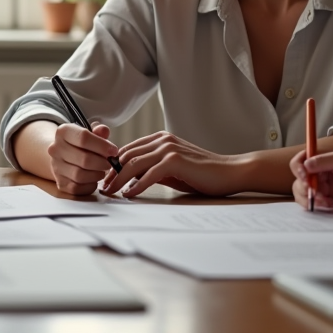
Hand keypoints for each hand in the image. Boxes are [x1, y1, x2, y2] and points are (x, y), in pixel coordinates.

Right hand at [46, 123, 119, 194]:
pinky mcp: (60, 183)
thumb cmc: (80, 144)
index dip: (102, 146)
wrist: (63, 156)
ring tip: (102, 171)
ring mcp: (56, 167)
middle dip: (102, 163)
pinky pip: (78, 188)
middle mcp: (55, 149)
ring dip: (96, 174)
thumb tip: (104, 131)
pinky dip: (90, 185)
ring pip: (80, 175)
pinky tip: (93, 179)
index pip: (83, 137)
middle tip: (110, 163)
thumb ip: (98, 132)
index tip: (113, 151)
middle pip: (84, 159)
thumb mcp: (90, 133)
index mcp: (63, 132)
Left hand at [100, 131, 234, 197]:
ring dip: (119, 179)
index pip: (129, 149)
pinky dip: (137, 185)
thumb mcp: (173, 170)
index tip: (106, 179)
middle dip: (112, 172)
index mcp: (160, 139)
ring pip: (134, 163)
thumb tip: (131, 178)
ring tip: (110, 191)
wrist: (229, 172)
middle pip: (127, 155)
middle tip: (103, 187)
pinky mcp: (175, 161)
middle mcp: (162, 140)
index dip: (114, 164)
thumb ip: (153, 169)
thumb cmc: (202, 173)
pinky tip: (129, 193)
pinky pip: (149, 174)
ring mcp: (168, 149)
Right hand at [290, 150, 332, 208]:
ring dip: (311, 199)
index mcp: (318, 160)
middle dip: (305, 188)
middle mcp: (317, 172)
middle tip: (316, 194)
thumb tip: (305, 166)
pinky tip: (331, 203)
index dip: (298, 170)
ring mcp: (321, 186)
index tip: (305, 178)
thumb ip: (323, 161)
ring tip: (325, 201)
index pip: (298, 163)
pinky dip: (318, 205)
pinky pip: (314, 203)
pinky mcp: (326, 198)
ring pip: (303, 193)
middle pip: (298, 180)